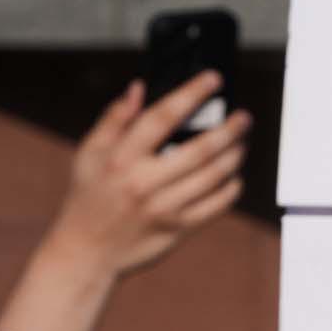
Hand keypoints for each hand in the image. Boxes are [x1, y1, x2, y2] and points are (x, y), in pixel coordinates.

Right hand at [39, 76, 251, 282]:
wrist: (88, 251)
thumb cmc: (88, 197)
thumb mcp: (89, 154)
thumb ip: (114, 119)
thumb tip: (139, 88)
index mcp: (121, 158)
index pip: (162, 117)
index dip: (191, 94)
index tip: (213, 79)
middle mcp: (145, 182)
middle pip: (199, 149)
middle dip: (228, 129)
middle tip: (243, 117)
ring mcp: (164, 208)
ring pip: (213, 177)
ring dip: (234, 156)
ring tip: (241, 143)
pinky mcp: (178, 229)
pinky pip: (215, 206)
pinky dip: (230, 189)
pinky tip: (234, 176)